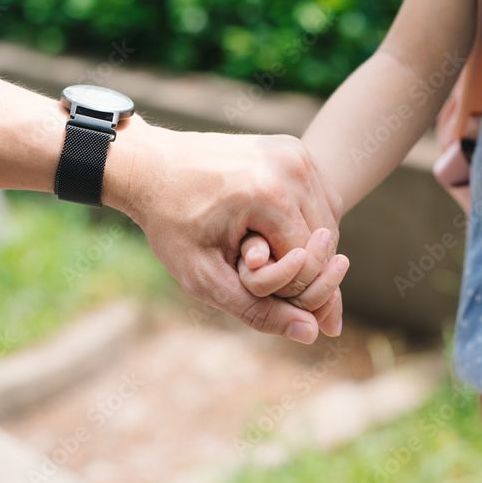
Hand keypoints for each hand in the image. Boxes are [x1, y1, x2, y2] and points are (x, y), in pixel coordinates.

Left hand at [107, 120, 342, 342]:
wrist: (152, 167)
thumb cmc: (172, 224)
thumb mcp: (203, 277)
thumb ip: (258, 310)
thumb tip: (312, 334)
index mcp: (269, 195)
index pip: (309, 264)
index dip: (285, 287)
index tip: (246, 280)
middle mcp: (291, 167)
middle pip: (324, 243)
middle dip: (298, 267)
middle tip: (252, 266)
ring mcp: (296, 153)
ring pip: (330, 221)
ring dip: (306, 247)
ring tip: (261, 248)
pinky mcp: (295, 148)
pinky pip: (321, 199)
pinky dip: (306, 222)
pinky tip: (273, 228)